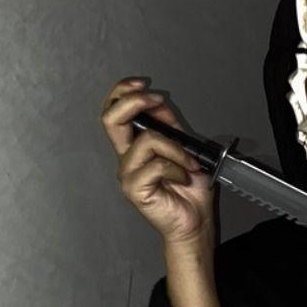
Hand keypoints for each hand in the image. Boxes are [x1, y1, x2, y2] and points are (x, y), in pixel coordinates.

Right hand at [100, 77, 217, 247]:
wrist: (196, 221)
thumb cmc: (189, 191)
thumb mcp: (183, 149)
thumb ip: (170, 126)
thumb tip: (159, 102)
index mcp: (133, 147)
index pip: (113, 112)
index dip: (123, 92)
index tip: (144, 85)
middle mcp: (126, 158)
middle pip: (110, 118)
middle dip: (134, 101)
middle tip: (157, 100)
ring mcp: (128, 174)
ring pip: (147, 140)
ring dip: (175, 148)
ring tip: (188, 164)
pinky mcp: (135, 189)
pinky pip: (156, 165)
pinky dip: (177, 168)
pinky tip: (183, 178)